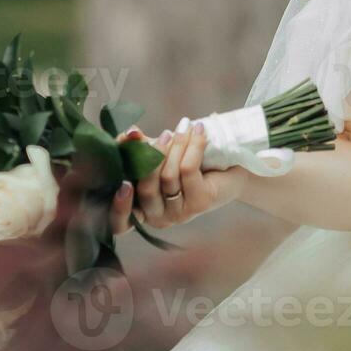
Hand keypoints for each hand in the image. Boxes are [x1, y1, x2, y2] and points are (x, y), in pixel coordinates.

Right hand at [109, 124, 242, 233]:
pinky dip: (192, 145)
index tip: (123, 182)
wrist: (231, 168)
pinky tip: (198, 130)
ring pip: (168, 176)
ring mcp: (180, 214)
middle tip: (166, 133)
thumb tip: (129, 133)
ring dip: (177, 145)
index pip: (121, 224)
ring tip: (185, 126)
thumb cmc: (188, 163)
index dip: (119, 207)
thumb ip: (138, 148)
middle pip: (146, 188)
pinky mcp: (200, 203)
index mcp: (141, 210)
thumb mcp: (159, 156)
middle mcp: (158, 218)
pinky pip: (188, 170)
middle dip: (154, 155)